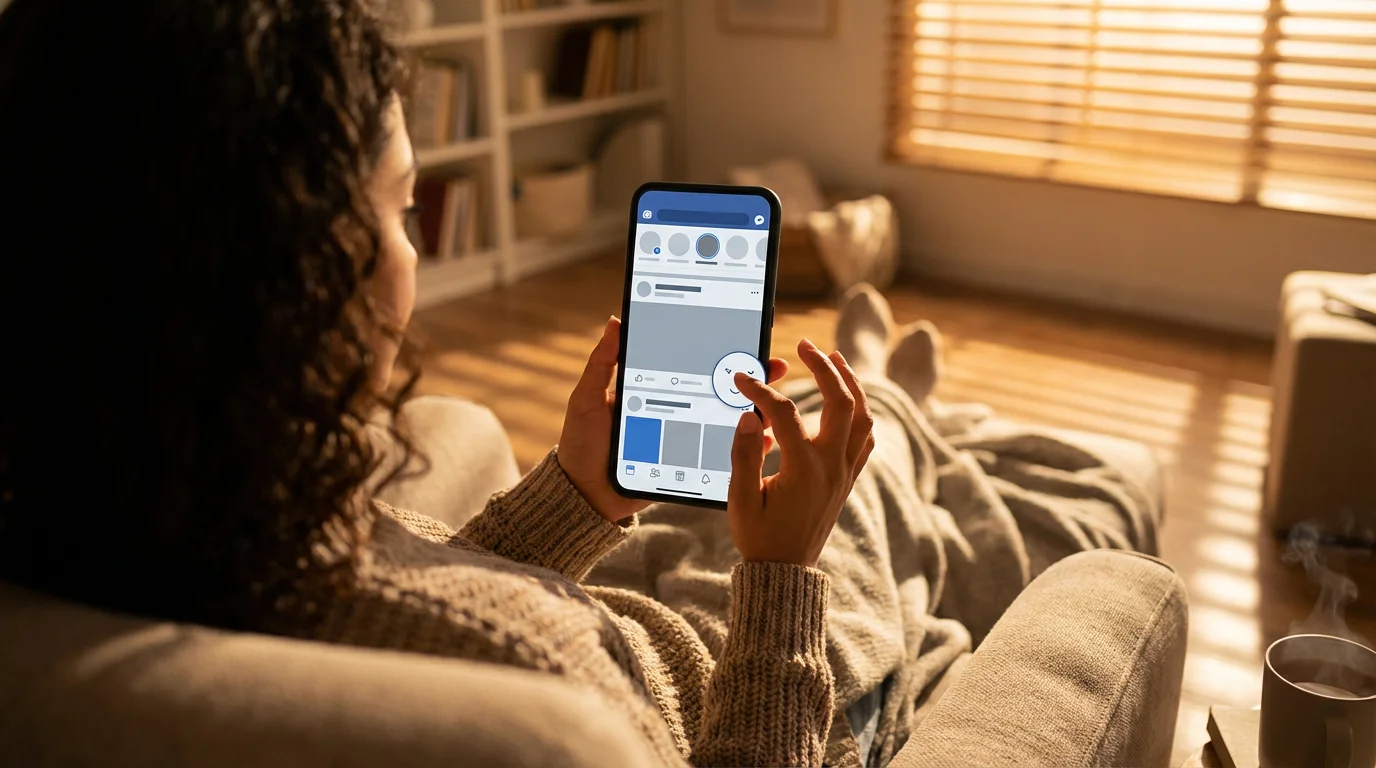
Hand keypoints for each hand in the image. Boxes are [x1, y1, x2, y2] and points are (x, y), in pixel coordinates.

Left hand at [558, 316, 788, 523]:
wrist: (584, 495)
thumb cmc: (581, 444)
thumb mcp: (588, 399)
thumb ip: (602, 364)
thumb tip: (616, 320)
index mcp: (655, 388)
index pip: (692, 362)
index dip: (718, 349)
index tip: (743, 334)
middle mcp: (676, 409)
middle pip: (718, 388)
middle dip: (749, 376)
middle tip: (774, 365)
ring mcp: (685, 437)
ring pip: (726, 419)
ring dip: (754, 409)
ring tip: (774, 400)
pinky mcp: (690, 463)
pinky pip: (722, 453)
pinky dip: (745, 447)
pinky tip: (764, 440)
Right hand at [727, 339, 874, 567]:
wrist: (786, 572)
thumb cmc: (760, 537)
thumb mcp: (741, 499)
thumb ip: (744, 454)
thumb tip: (748, 415)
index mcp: (804, 468)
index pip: (784, 413)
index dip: (760, 391)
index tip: (741, 379)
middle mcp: (832, 466)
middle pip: (841, 401)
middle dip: (825, 368)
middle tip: (807, 345)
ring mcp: (844, 472)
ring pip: (863, 417)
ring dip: (851, 384)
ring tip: (834, 359)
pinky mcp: (847, 480)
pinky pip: (865, 439)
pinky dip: (859, 414)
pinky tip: (847, 402)